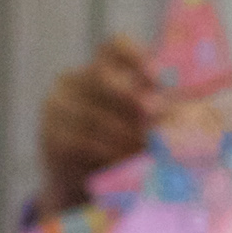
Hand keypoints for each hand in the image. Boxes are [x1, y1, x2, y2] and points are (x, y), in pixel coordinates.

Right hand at [37, 37, 160, 220]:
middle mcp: (71, 81)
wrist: (83, 185)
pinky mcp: (51, 137)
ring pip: (95, 115)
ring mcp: (56, 108)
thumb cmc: (120, 148)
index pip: (113, 47)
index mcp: (97, 69)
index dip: (136, 56)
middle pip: (102, 77)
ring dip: (127, 133)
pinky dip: (109, 152)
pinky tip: (126, 160)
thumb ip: (155, 110)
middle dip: (133, 96)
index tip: (158, 77)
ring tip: (150, 147)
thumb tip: (180, 109)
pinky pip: (83, 141)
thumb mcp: (138, 123)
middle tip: (158, 114)